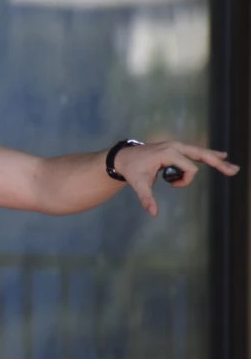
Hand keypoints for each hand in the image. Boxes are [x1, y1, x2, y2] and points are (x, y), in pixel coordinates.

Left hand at [114, 141, 238, 215]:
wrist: (124, 157)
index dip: (185, 181)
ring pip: (201, 152)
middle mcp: (174, 146)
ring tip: (232, 168)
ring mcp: (176, 146)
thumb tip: (153, 213)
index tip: (171, 184)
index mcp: (167, 153)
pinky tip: (222, 155)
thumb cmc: (132, 169)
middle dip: (217, 163)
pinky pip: (195, 151)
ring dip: (216, 159)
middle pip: (201, 154)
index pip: (189, 169)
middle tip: (233, 171)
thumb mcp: (138, 184)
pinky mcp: (176, 148)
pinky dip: (208, 154)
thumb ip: (146, 197)